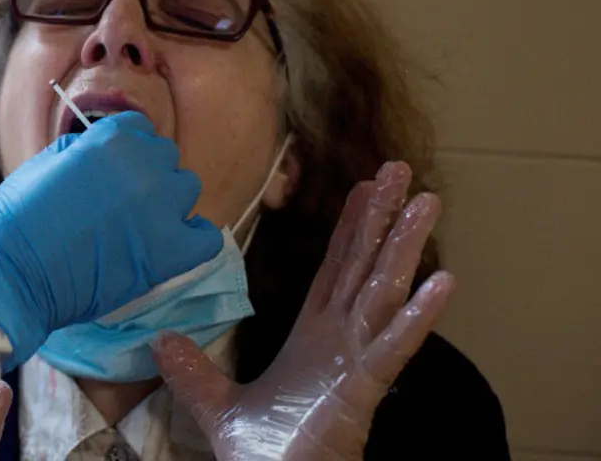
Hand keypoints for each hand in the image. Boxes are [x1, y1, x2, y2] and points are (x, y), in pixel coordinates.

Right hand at [0, 111, 223, 369]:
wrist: (12, 273)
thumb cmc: (16, 218)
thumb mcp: (45, 163)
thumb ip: (83, 150)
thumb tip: (100, 151)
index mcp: (111, 140)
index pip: (140, 129)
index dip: (127, 150)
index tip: (114, 171)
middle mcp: (144, 165)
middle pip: (165, 157)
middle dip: (147, 174)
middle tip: (123, 202)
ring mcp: (161, 208)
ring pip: (186, 189)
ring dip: (168, 202)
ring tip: (143, 225)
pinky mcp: (170, 251)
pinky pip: (205, 237)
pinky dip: (192, 239)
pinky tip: (170, 246)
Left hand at [154, 161, 455, 460]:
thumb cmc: (263, 454)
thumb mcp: (217, 402)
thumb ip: (192, 370)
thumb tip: (159, 340)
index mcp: (312, 338)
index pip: (334, 270)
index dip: (351, 228)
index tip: (364, 187)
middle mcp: (341, 341)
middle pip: (365, 266)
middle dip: (384, 219)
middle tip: (403, 170)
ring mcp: (356, 362)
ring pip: (384, 292)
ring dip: (405, 247)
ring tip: (427, 204)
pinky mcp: (362, 389)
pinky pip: (392, 346)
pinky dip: (417, 316)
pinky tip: (442, 282)